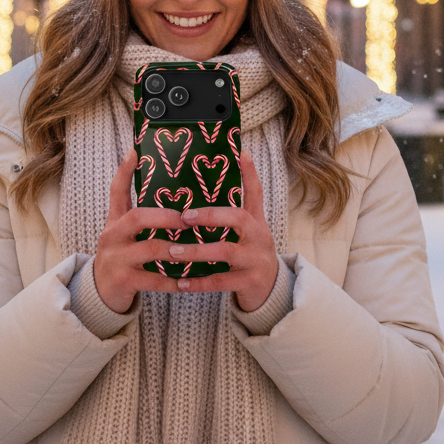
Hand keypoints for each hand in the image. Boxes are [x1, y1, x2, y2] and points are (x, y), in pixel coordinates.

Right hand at [92, 150, 191, 312]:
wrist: (99, 291)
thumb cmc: (121, 255)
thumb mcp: (122, 232)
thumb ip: (138, 214)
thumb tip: (167, 193)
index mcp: (116, 221)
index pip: (117, 191)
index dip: (125, 171)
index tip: (136, 151)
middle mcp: (113, 236)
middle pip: (137, 217)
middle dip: (166, 216)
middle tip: (187, 218)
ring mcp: (117, 259)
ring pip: (149, 249)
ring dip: (175, 249)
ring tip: (195, 249)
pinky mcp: (123, 281)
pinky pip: (153, 280)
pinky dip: (171, 281)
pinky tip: (187, 282)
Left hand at [172, 151, 278, 311]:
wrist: (271, 290)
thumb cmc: (251, 252)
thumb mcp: (252, 228)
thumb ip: (240, 206)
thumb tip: (230, 171)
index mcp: (256, 221)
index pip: (255, 192)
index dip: (249, 173)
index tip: (241, 153)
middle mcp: (259, 237)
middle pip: (238, 218)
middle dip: (210, 215)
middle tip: (184, 217)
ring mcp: (255, 260)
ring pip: (225, 251)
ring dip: (196, 250)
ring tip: (173, 250)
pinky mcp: (249, 282)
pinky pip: (221, 281)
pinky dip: (199, 282)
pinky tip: (180, 281)